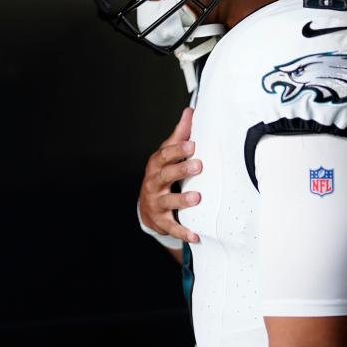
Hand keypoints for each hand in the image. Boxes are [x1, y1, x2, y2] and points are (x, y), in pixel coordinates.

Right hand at [138, 107, 201, 242]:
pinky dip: (183, 231)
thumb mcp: (167, 155)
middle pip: (165, 176)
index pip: (165, 155)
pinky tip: (195, 235)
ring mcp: (156, 203)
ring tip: (197, 197)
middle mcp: (153, 183)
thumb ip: (179, 135)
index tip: (192, 145)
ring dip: (182, 200)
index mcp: (156, 165)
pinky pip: (172, 226)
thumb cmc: (162, 175)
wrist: (147, 207)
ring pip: (168, 201)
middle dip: (181, 170)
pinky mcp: (161, 221)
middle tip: (198, 165)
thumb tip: (189, 111)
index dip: (177, 150)